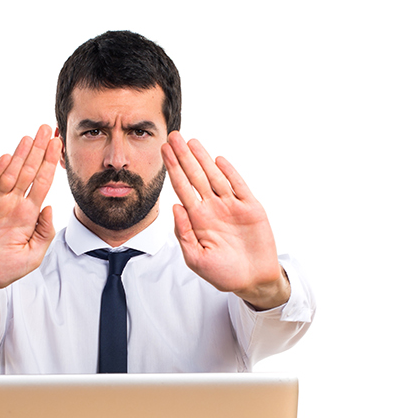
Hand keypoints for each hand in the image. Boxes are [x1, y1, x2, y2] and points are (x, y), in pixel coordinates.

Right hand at [0, 126, 63, 315]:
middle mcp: (12, 204)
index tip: (59, 145)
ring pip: (10, 173)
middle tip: (47, 129)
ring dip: (20, 155)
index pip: (42, 183)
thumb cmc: (3, 269)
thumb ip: (43, 233)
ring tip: (30, 137)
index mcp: (28, 214)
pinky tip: (7, 157)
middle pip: (28, 172)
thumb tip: (50, 207)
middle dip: (39, 151)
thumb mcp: (32, 256)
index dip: (50, 164)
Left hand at [162, 132, 289, 309]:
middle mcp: (213, 208)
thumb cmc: (224, 273)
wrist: (253, 280)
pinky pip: (238, 186)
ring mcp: (231, 206)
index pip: (182, 188)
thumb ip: (184, 234)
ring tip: (192, 142)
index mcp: (198, 219)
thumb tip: (175, 206)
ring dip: (203, 159)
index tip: (164, 152)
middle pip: (195, 177)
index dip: (173, 169)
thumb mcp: (196, 259)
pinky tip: (218, 160)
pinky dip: (229, 173)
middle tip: (173, 137)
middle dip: (184, 157)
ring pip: (215, 177)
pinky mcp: (250, 208)